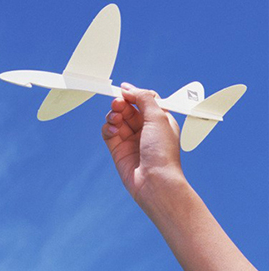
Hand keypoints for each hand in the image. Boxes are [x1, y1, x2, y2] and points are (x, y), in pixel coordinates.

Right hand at [101, 83, 182, 206]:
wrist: (154, 181)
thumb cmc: (162, 152)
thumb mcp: (158, 118)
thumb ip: (144, 99)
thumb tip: (129, 89)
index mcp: (159, 121)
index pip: (145, 101)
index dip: (134, 94)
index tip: (124, 89)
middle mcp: (145, 129)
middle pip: (128, 108)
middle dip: (121, 103)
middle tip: (118, 103)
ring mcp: (131, 139)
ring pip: (116, 118)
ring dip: (114, 115)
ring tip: (116, 118)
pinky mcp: (118, 149)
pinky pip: (108, 132)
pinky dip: (108, 128)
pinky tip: (113, 131)